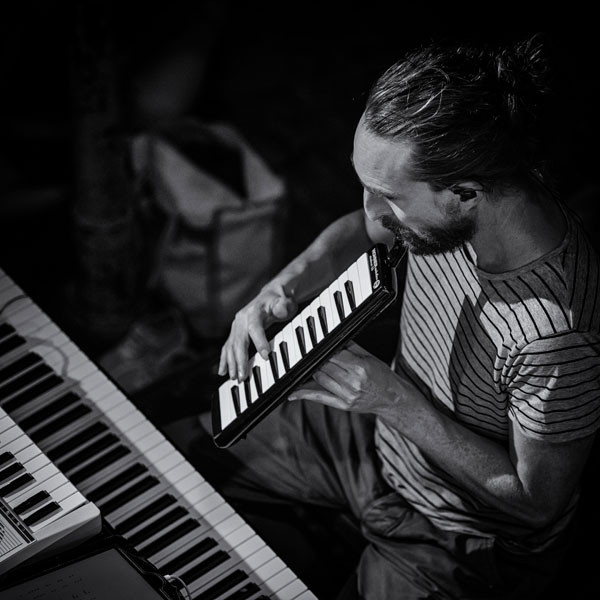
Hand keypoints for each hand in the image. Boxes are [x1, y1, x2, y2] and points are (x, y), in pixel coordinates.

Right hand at [218, 285, 297, 380]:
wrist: (270, 295)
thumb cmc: (278, 300)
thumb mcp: (284, 301)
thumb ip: (283, 305)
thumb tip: (281, 309)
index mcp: (253, 311)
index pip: (255, 328)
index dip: (260, 342)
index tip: (266, 356)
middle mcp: (241, 319)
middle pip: (239, 341)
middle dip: (240, 360)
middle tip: (243, 376)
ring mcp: (236, 326)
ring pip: (231, 346)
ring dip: (231, 363)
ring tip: (235, 378)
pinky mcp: (235, 332)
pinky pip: (227, 347)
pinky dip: (224, 360)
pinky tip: (222, 372)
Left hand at [288, 341, 407, 413]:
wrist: (392, 398)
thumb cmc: (381, 375)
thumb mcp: (369, 356)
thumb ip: (349, 347)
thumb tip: (331, 337)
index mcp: (359, 368)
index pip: (332, 354)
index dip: (321, 347)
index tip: (313, 341)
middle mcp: (352, 383)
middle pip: (323, 366)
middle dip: (316, 358)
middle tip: (310, 351)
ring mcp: (347, 396)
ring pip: (319, 378)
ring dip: (313, 370)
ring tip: (311, 363)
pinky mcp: (343, 406)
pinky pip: (319, 398)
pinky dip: (303, 394)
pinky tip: (292, 394)